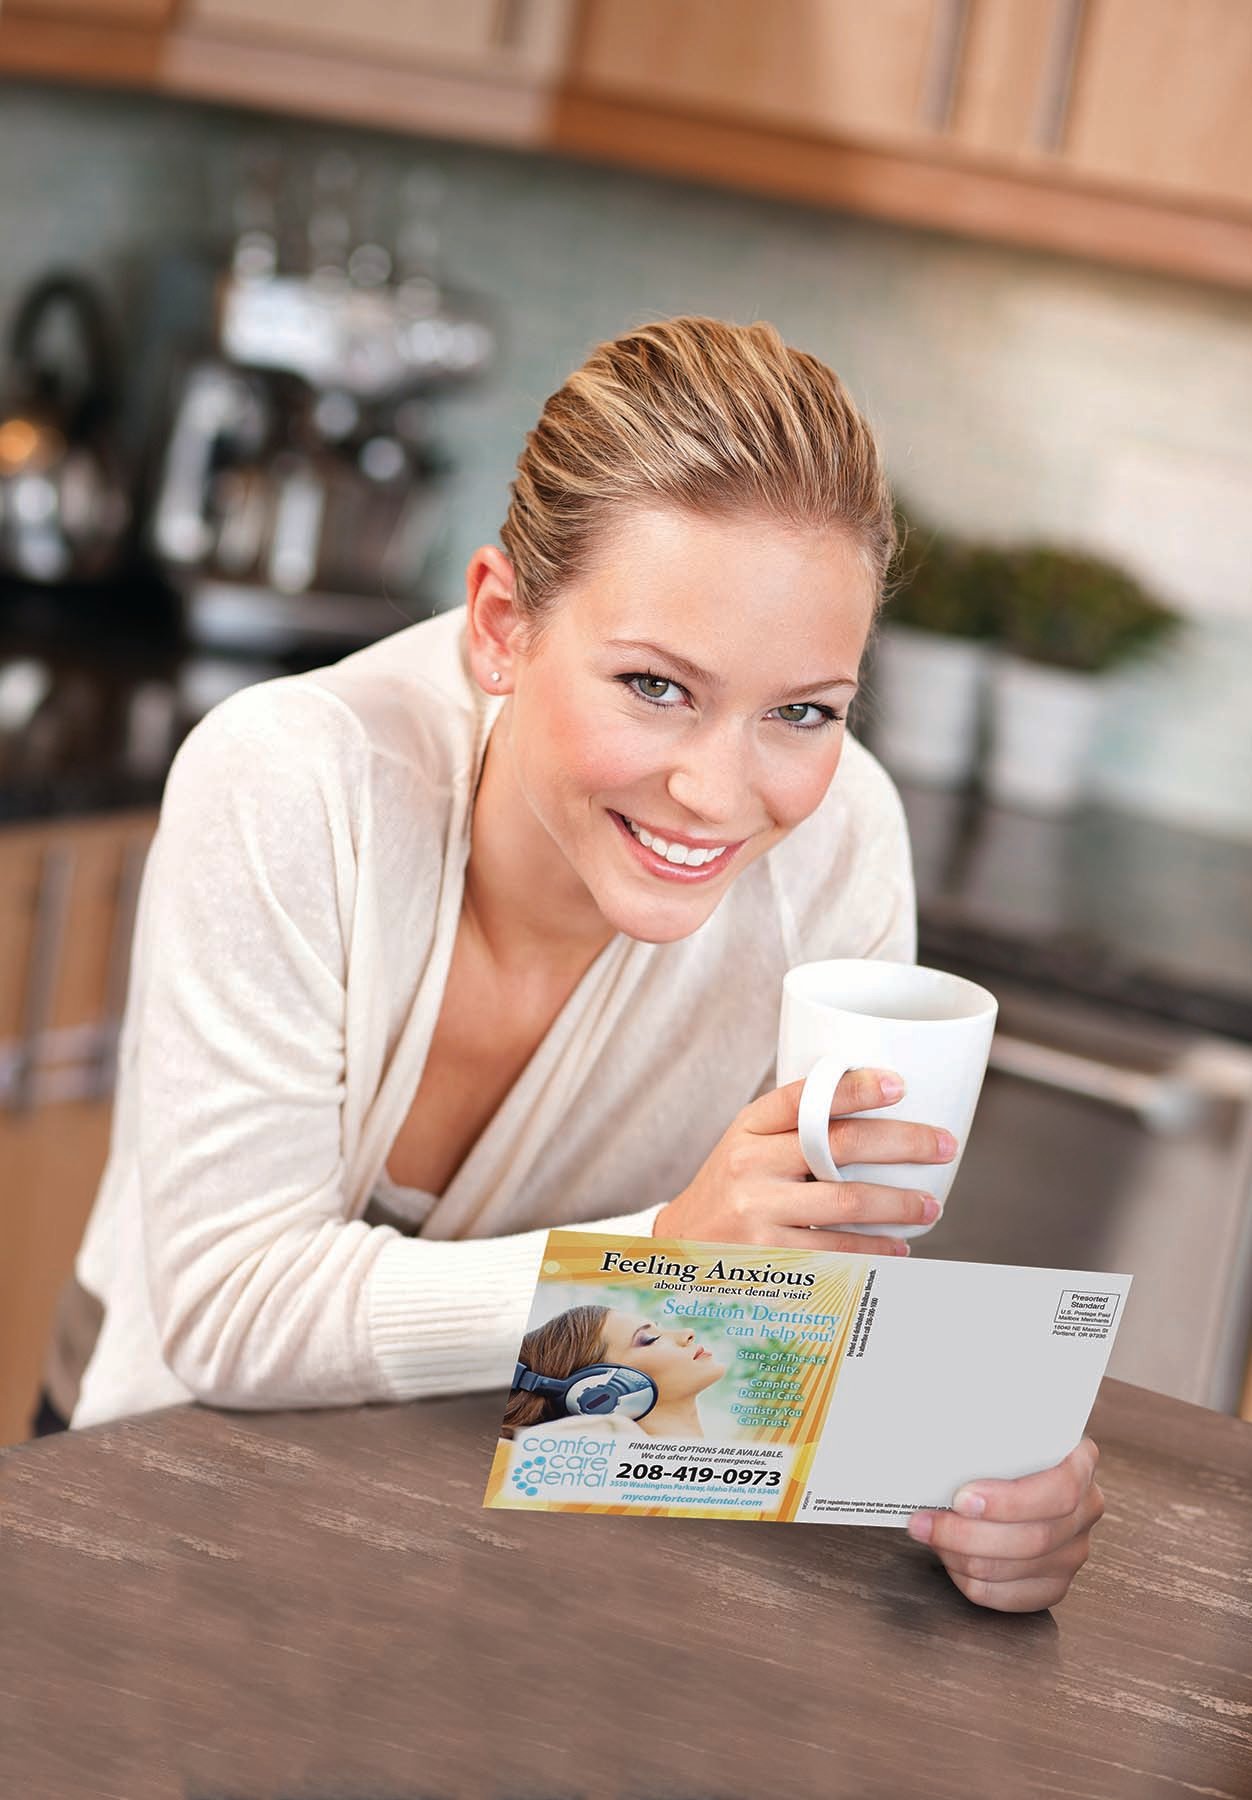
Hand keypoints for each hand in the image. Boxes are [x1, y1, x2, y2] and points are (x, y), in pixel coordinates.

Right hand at [653, 1068, 955, 1255]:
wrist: (681, 1247)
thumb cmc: (732, 1188)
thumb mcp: (748, 1145)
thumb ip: (795, 1128)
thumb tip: (879, 1113)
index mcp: (749, 1126)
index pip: (804, 1096)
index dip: (854, 1087)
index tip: (899, 1084)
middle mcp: (750, 1164)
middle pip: (839, 1145)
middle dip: (903, 1143)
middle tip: (943, 1146)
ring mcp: (757, 1211)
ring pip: (846, 1203)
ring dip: (899, 1204)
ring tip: (930, 1205)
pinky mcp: (769, 1255)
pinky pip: (836, 1251)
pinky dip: (875, 1250)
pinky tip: (897, 1247)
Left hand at [907, 1438, 1104, 1612]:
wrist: (1014, 1467)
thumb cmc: (1005, 1447)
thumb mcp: (1004, 1431)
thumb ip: (988, 1438)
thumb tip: (938, 1443)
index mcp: (1080, 1463)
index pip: (1059, 1490)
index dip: (1009, 1501)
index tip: (961, 1499)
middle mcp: (1085, 1510)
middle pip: (1033, 1538)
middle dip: (967, 1534)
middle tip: (924, 1521)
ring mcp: (1073, 1551)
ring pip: (1016, 1569)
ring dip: (962, 1556)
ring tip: (930, 1535)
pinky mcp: (1054, 1584)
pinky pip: (1010, 1597)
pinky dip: (971, 1580)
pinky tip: (949, 1558)